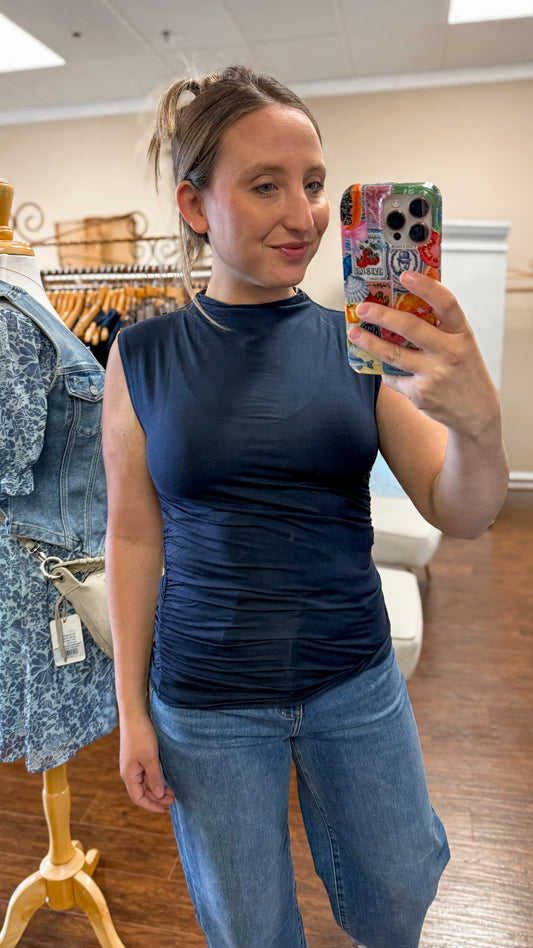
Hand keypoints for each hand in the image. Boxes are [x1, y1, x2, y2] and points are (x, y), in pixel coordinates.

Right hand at [119, 711, 174, 812]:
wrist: (135, 716)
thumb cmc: (141, 735)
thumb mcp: (150, 758)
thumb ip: (154, 777)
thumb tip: (157, 795)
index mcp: (129, 775)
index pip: (139, 798)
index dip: (151, 806)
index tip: (165, 810)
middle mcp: (129, 772)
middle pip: (142, 792)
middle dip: (157, 798)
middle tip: (173, 800)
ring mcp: (133, 765)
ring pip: (145, 783)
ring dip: (157, 789)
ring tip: (172, 792)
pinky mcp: (137, 758)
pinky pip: (146, 774)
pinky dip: (155, 779)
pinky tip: (164, 780)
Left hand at [349, 270, 500, 438]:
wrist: (476, 410)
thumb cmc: (463, 369)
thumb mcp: (461, 344)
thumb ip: (439, 327)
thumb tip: (402, 303)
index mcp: (462, 333)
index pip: (446, 303)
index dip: (426, 287)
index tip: (405, 275)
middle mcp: (450, 352)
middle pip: (411, 327)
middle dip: (382, 315)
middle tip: (362, 308)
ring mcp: (434, 374)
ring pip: (394, 354)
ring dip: (369, 343)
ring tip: (354, 333)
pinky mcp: (420, 393)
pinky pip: (394, 377)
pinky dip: (386, 370)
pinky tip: (380, 365)